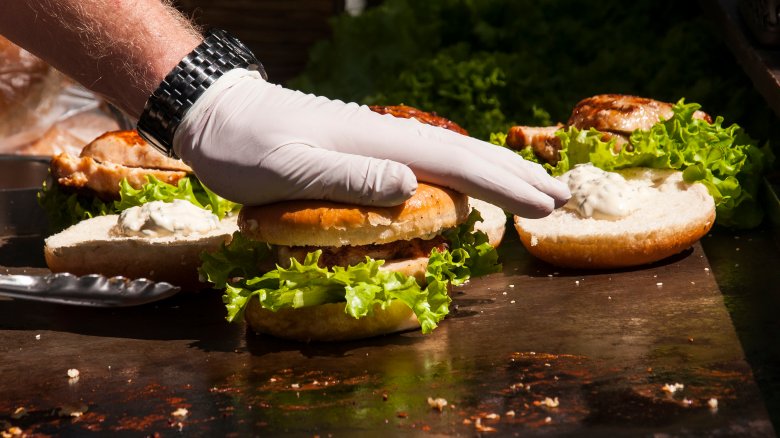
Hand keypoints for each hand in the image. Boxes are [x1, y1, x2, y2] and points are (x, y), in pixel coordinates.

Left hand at [174, 69, 569, 217]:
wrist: (217, 115)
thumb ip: (349, 178)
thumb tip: (414, 183)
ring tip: (533, 188)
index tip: (544, 204)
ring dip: (496, 172)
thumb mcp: (288, 169)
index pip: (455, 165)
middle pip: (466, 155)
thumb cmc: (245, 149)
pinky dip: (462, 171)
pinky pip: (428, 160)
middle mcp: (387, 136)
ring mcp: (379, 139)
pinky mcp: (366, 148)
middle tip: (562, 197)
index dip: (503, 186)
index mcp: (377, 143)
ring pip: (451, 155)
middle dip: (515, 177)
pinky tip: (468, 181)